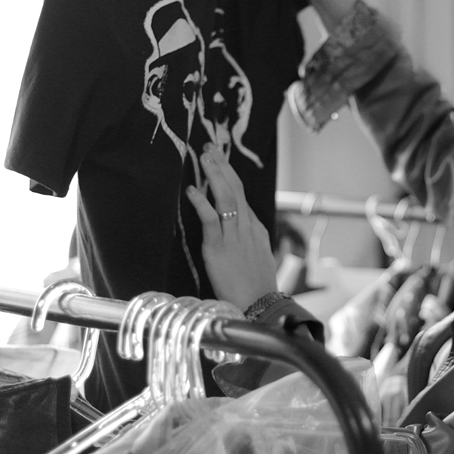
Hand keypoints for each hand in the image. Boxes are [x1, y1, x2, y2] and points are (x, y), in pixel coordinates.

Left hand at [186, 145, 276, 310]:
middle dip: (223, 167)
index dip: (230, 176)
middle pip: (236, 189)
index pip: (242, 197)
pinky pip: (211, 220)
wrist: (259, 306)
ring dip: (215, 175)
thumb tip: (246, 233)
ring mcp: (234, 237)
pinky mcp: (219, 248)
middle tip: (211, 147)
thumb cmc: (257, 287)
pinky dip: (202, 203)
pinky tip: (192, 190)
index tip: (220, 160)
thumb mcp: (260, 259)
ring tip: (205, 157)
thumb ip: (251, 242)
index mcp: (256, 229)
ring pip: (226, 198)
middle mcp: (247, 228)